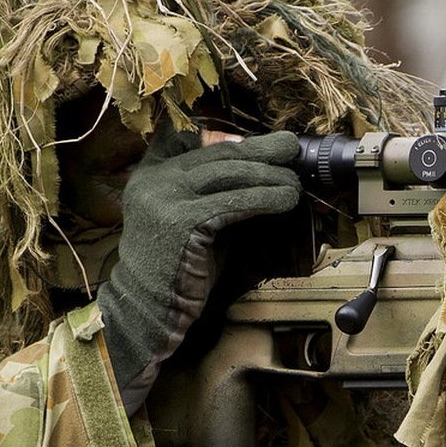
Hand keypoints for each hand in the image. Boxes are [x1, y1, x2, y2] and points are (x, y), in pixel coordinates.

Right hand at [97, 129, 300, 408]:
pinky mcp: (180, 221)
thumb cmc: (181, 265)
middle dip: (260, 150)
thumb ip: (212, 191)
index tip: (265, 140)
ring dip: (269, 175)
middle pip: (216, 154)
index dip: (232, 138)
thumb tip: (262, 169)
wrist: (150, 307)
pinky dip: (264, 199)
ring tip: (295, 181)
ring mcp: (164, 198)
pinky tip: (285, 200)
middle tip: (291, 146)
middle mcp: (153, 179)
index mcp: (151, 173)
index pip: (194, 141)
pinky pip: (232, 203)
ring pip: (228, 175)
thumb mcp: (192, 217)